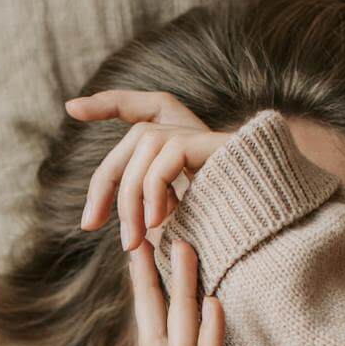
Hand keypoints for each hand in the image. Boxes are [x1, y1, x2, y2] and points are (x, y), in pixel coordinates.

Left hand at [65, 89, 231, 249]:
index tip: (71, 108)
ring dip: (130, 198)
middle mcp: (190, 128)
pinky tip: (156, 223)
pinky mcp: (212, 141)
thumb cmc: (223, 230)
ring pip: (143, 145)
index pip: (139, 109)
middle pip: (133, 137)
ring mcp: (201, 132)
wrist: (273, 228)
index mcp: (179, 140)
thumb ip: (144, 206)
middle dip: (104, 182)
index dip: (108, 104)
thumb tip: (96, 217)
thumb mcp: (174, 218)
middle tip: (89, 226)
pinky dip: (153, 190)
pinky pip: (165, 155)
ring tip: (132, 241)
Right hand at [128, 237, 259, 345]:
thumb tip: (216, 323)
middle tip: (152, 231)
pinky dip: (211, 337)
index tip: (142, 246)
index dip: (144, 287)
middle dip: (152, 277)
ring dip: (180, 292)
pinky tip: (215, 304)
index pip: (151, 326)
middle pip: (156, 324)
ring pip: (178, 339)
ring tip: (185, 249)